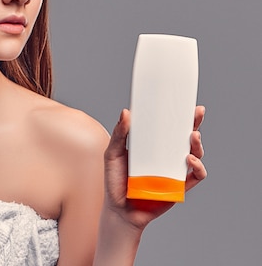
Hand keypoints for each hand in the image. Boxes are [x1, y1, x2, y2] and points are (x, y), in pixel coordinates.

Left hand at [103, 106, 206, 229]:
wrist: (119, 209)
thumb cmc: (115, 181)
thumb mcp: (113, 154)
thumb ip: (119, 134)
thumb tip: (126, 112)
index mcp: (151, 146)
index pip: (168, 127)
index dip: (178, 115)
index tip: (185, 102)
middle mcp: (165, 156)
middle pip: (185, 138)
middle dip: (195, 124)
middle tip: (197, 114)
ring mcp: (174, 171)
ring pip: (195, 154)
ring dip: (197, 145)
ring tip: (192, 137)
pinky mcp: (179, 187)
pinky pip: (196, 176)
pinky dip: (198, 168)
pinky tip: (190, 160)